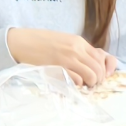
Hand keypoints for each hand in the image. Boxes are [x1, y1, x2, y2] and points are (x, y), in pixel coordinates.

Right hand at [7, 28, 121, 86]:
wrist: (21, 42)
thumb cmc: (40, 42)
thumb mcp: (63, 41)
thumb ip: (78, 50)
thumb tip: (91, 63)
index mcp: (78, 41)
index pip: (101, 57)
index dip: (103, 69)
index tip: (99, 76)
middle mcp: (76, 49)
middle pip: (99, 68)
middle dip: (98, 79)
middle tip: (90, 83)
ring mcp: (68, 59)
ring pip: (92, 75)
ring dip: (90, 83)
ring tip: (83, 85)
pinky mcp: (59, 68)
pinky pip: (78, 80)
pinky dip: (78, 84)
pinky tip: (71, 83)